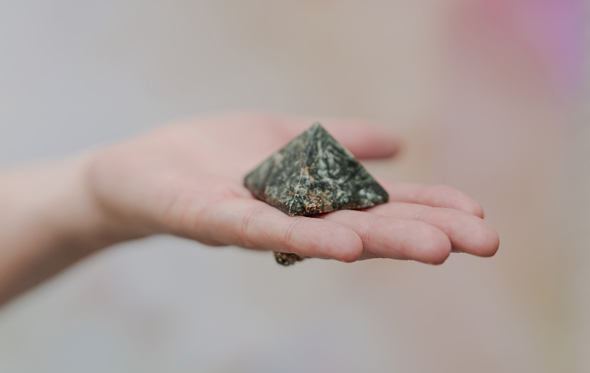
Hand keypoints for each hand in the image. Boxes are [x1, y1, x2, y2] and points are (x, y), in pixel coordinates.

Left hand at [89, 112, 498, 263]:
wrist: (136, 172)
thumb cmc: (211, 157)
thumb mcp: (285, 136)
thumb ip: (338, 141)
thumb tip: (400, 143)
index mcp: (312, 195)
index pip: (382, 202)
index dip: (430, 207)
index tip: (481, 217)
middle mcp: (294, 214)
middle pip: (366, 222)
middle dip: (425, 230)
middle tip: (485, 242)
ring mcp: (256, 220)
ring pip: (324, 232)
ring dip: (380, 239)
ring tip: (434, 247)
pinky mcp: (212, 218)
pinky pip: (261, 228)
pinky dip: (304, 236)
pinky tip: (346, 242)